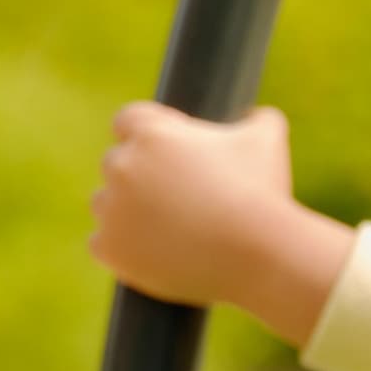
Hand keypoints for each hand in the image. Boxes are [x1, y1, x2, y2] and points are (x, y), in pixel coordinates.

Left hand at [88, 102, 296, 307]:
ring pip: (106, 203)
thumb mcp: (268, 139)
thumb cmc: (262, 192)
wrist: (259, 255)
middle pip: (116, 163)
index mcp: (151, 134)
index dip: (151, 133)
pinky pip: (103, 242)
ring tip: (169, 226)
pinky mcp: (109, 249)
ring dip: (127, 210)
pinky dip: (124, 247)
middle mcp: (122, 167)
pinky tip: (154, 249)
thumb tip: (253, 115)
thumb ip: (255, 118)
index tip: (173, 151)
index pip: (129, 120)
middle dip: (142, 175)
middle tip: (179, 195)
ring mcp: (112, 211)